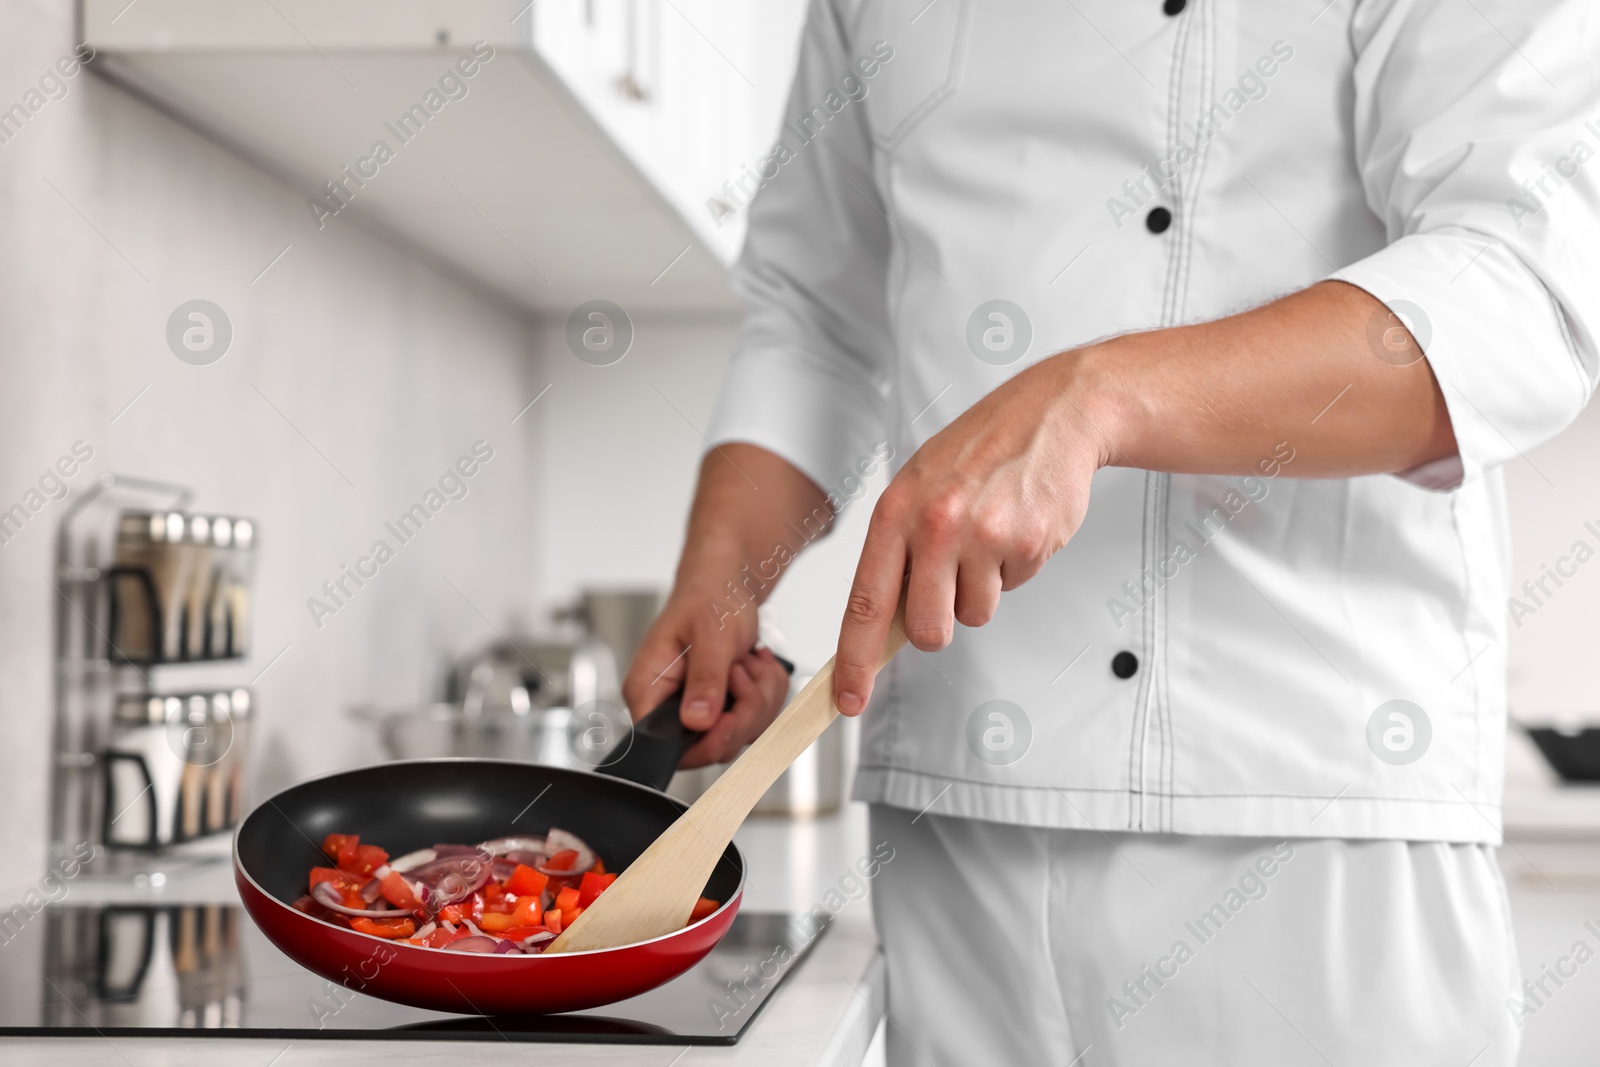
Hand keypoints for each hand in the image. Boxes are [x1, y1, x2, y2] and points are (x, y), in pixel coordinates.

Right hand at [623, 581, 793, 768]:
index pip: (666, 747)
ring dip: (760, 697)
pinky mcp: (723, 710)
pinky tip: (756, 666)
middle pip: (714, 746)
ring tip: (747, 660)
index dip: (706, 742)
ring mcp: (699, 712)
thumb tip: (697, 720)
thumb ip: (705, 679)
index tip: (731, 716)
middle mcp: (669, 708)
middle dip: (744, 710)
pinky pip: (757, 722)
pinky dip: (768, 693)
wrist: (724, 586)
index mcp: (648, 691)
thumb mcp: (710, 635)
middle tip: (742, 669)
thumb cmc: (708, 599)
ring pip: (742, 735)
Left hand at [832, 351, 1115, 713]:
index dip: (855, 661)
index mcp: (896, 511)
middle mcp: (935, 524)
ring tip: (989, 537)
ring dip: (983, 589)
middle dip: (940, 624)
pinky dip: (1015, 569)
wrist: (1052, 414)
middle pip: (928, 629)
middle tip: (954, 582)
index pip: (865, 603)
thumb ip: (898, 551)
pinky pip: (1013, 589)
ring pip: (975, 615)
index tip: (848, 699)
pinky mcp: (1027, 544)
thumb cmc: (979, 451)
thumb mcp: (919, 486)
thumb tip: (883, 625)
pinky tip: (1015, 526)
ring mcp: (984, 535)